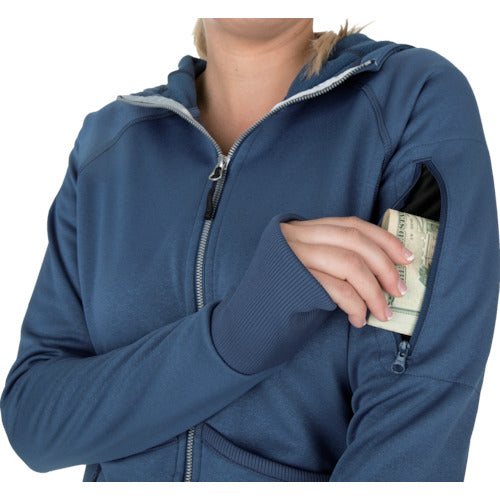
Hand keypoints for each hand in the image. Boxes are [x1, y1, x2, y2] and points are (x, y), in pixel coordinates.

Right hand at [280, 215, 413, 328]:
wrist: (249, 320)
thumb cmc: (285, 298)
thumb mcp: (312, 269)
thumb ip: (336, 259)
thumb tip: (384, 269)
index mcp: (304, 229)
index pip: (352, 225)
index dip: (384, 239)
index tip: (406, 258)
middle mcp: (297, 236)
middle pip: (354, 241)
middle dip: (384, 267)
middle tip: (399, 291)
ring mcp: (293, 256)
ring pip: (349, 264)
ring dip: (373, 292)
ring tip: (382, 313)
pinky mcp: (292, 280)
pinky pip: (336, 289)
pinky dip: (355, 305)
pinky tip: (358, 319)